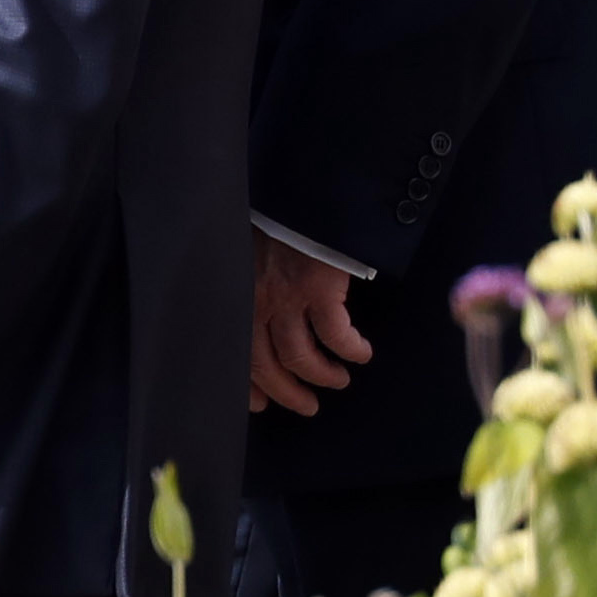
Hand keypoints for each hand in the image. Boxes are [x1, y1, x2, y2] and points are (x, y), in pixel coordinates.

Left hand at [247, 232, 372, 415]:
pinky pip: (337, 337)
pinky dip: (350, 350)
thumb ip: (247, 283)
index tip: (262, 404)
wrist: (300, 190)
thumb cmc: (274, 218)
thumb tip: (257, 315)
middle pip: (266, 366)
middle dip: (288, 393)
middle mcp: (254, 302)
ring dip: (322, 376)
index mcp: (235, 296)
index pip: (235, 355)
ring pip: (301, 358)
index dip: (250, 387)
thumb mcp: (246, 252)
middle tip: (307, 406)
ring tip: (339, 380)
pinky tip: (361, 353)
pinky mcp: (319, 291)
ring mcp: (286, 298)